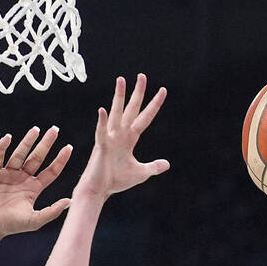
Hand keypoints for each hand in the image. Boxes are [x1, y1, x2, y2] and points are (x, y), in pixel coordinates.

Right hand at [0, 127, 72, 237]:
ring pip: (19, 154)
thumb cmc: (11, 225)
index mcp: (33, 188)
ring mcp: (7, 174)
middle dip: (46, 144)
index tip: (69, 148)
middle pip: (37, 157)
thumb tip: (70, 201)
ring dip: (27, 142)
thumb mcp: (35, 220)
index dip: (60, 160)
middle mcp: (22, 178)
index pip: (50, 171)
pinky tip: (9, 138)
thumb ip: (52, 211)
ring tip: (36, 130)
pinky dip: (2, 147)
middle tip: (55, 130)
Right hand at [75, 74, 169, 199]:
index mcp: (129, 139)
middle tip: (142, 76)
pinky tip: (102, 110)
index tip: (162, 90)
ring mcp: (110, 138)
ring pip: (116, 114)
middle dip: (137, 93)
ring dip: (119, 97)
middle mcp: (120, 134)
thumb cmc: (116, 181)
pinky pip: (101, 132)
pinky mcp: (101, 146)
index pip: (144, 118)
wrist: (99, 190)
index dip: (154, 105)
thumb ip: (153, 167)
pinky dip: (101, 122)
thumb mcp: (140, 174)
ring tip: (121, 80)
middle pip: (131, 109)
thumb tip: (167, 164)